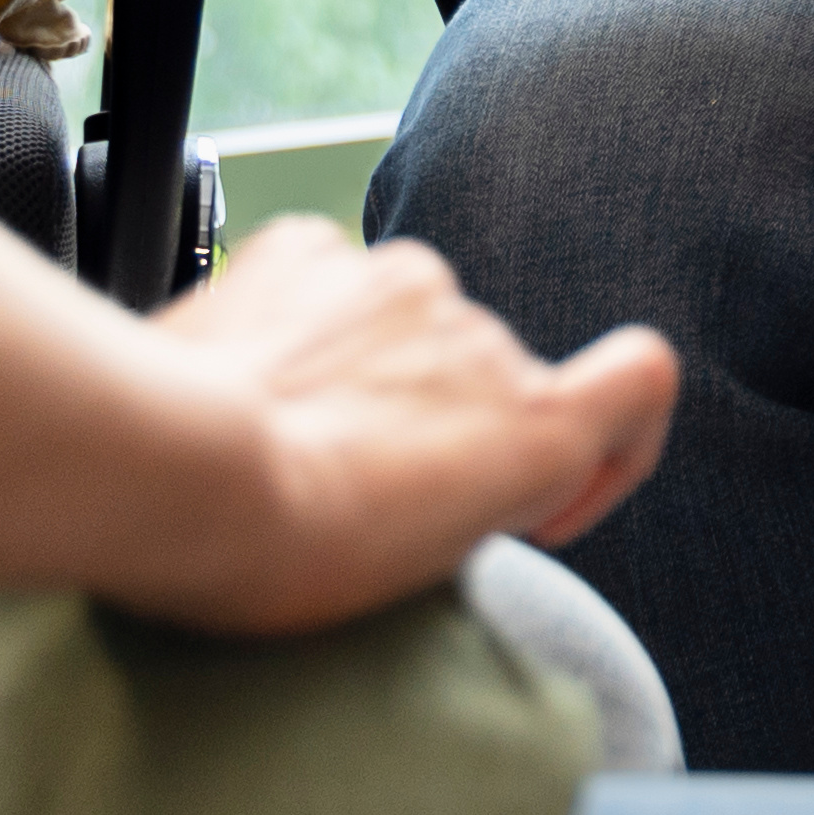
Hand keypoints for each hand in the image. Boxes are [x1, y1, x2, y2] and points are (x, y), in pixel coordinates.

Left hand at [127, 218, 681, 638]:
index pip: (643, 379)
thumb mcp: (425, 564)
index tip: (538, 503)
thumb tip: (442, 472)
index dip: (611, 442)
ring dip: (357, 374)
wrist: (170, 474)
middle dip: (430, 428)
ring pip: (396, 327)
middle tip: (349, 499)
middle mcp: (480, 335)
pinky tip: (248, 380)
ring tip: (279, 443)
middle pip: (480, 378)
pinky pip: (323, 281)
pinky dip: (298, 323)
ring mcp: (394, 279)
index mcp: (532, 425)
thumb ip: (476, 492)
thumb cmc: (283, 549)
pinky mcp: (307, 249)